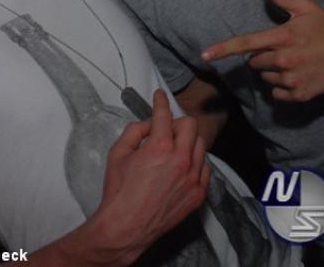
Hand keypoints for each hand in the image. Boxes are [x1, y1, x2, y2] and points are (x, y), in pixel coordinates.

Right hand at [93, 89, 209, 263]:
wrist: (126, 227)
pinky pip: (205, 168)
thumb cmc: (119, 190)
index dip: (161, 101)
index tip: (160, 96)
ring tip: (172, 151)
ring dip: (187, 142)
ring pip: (200, 145)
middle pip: (190, 125)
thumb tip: (149, 124)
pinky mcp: (198, 194)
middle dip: (177, 122)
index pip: (164, 114)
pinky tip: (181, 168)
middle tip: (165, 130)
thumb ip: (135, 130)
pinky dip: (194, 163)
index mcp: (160, 146)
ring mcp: (193, 178)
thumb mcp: (118, 152)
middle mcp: (181, 159)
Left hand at [202, 0, 323, 101]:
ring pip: (266, 78)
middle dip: (262, 56)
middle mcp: (284, 60)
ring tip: (295, 61)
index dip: (222, 49)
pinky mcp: (300, 95)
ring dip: (273, 71)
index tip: (204, 55)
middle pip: (255, 62)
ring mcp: (292, 79)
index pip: (245, 44)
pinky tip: (298, 75)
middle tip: (283, 48)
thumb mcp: (306, 7)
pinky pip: (277, 94)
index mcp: (282, 37)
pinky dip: (283, 87)